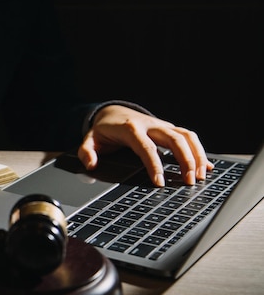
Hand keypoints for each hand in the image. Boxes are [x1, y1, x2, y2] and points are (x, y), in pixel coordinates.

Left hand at [77, 105, 213, 186]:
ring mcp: (161, 126)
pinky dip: (199, 150)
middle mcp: (150, 125)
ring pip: (186, 136)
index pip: (147, 148)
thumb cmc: (104, 130)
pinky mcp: (169, 129)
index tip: (160, 182)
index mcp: (131, 129)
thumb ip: (87, 152)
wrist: (113, 113)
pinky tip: (207, 166)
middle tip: (189, 181)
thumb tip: (91, 164)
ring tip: (200, 176)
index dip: (155, 165)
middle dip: (185, 160)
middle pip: (174, 139)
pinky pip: (188, 137)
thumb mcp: (90, 139)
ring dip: (197, 155)